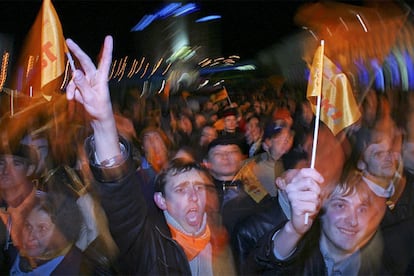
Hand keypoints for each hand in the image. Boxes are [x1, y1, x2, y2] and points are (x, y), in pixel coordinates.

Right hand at [65, 36, 119, 160]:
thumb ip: (82, 85)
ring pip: (75, 78)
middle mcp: (94, 78)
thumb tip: (75, 71)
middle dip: (77, 52)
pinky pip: (72, 86)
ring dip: (71, 87)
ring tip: (72, 98)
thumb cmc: (100, 110)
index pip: (105, 61)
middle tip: (68, 40)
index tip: (108, 37)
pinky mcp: (81, 87)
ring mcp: (87, 82)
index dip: (107, 49)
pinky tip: (72, 100)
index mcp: (102, 78)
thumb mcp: (91, 98)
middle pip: (84, 62)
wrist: (98, 121)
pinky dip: (70, 92)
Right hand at [285, 168, 322, 233]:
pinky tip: (308, 211)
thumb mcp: (310, 191)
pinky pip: (312, 205)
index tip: (321, 181)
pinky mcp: (295, 206)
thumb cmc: (306, 204)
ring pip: (313, 195)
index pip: (304, 172)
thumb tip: (320, 177)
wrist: (299, 221)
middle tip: (314, 197)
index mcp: (293, 181)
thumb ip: (313, 182)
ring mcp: (292, 197)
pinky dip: (313, 209)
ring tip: (310, 205)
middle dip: (317, 190)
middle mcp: (290, 188)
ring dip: (315, 202)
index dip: (315, 175)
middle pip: (309, 182)